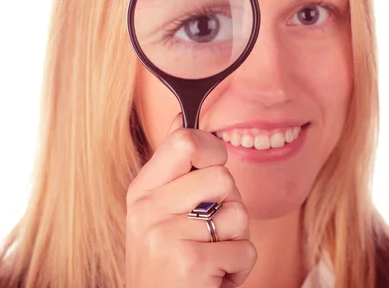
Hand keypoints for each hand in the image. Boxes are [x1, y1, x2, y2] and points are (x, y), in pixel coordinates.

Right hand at [126, 113, 256, 287]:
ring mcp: (165, 236)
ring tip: (210, 255)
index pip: (185, 141)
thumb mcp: (158, 212)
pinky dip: (239, 268)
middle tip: (209, 229)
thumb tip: (182, 117)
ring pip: (238, 213)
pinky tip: (213, 278)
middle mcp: (148, 210)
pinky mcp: (189, 262)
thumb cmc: (167, 262)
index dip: (212, 149)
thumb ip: (173, 169)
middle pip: (221, 175)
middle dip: (230, 204)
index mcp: (142, 191)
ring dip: (236, 240)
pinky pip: (245, 249)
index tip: (212, 167)